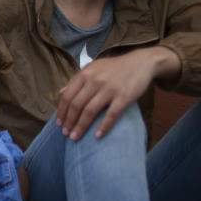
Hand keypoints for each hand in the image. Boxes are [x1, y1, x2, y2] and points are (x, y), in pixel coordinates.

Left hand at [56, 46, 179, 140]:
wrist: (141, 62)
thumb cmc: (114, 68)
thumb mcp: (93, 68)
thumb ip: (77, 80)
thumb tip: (60, 93)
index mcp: (85, 74)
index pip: (68, 96)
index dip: (62, 111)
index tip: (59, 124)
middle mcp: (95, 80)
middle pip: (77, 105)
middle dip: (69, 122)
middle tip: (66, 134)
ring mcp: (110, 88)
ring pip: (90, 111)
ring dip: (81, 126)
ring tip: (75, 138)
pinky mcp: (124, 96)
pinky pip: (111, 114)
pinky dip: (103, 126)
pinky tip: (97, 136)